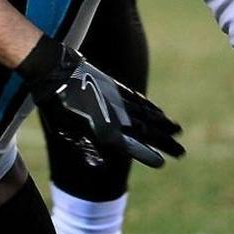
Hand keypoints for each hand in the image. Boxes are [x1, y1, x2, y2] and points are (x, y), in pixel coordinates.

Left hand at [19, 35, 183, 168]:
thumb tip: (99, 165)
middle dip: (164, 142)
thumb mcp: (64, 130)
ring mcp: (116, 99)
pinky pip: (136, 98)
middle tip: (182, 152)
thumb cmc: (53, 104)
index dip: (147, 154)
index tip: (162, 162)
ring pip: (145, 114)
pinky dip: (149, 106)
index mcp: (104, 131)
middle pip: (146, 131)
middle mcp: (115, 116)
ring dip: (162, 123)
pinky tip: (158, 110)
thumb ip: (84, 147)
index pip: (132, 147)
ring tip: (178, 131)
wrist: (51, 69)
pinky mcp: (113, 85)